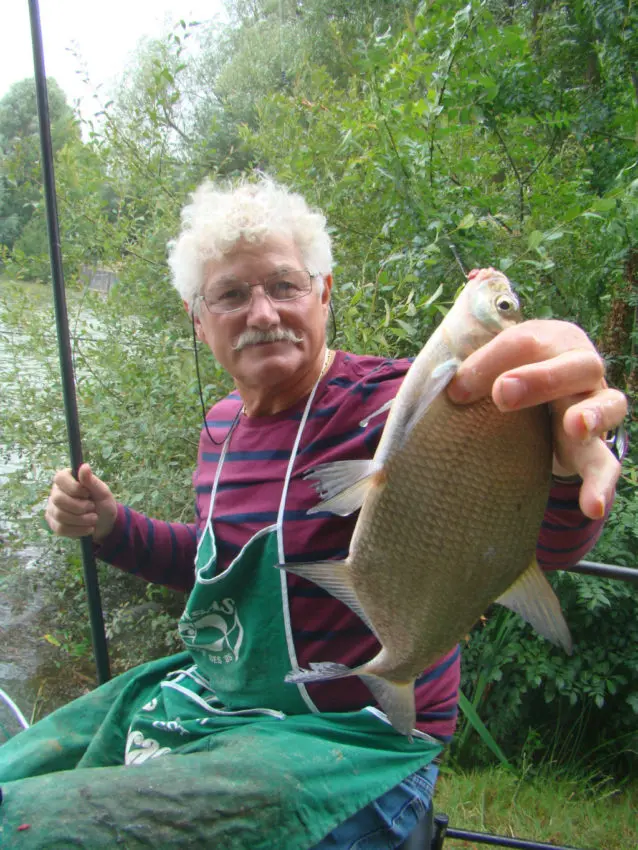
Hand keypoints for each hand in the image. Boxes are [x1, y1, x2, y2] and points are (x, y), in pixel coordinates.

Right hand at [45, 463, 116, 542]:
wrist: (104, 525)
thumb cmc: (103, 504)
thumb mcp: (102, 492)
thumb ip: (92, 481)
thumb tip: (84, 466)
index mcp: (67, 479)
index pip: (60, 478)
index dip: (74, 488)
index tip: (87, 494)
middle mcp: (56, 492)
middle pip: (58, 499)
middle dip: (79, 507)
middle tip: (92, 508)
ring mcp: (53, 509)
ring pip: (59, 515)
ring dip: (81, 520)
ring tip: (93, 518)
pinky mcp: (54, 524)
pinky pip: (60, 528)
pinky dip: (78, 530)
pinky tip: (88, 528)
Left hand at [447, 291, 626, 519]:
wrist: (539, 401)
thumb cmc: (505, 376)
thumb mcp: (487, 370)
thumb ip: (471, 376)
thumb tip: (454, 393)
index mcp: (550, 340)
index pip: (523, 343)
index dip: (488, 363)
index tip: (458, 390)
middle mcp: (580, 367)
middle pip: (576, 365)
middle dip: (541, 378)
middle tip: (503, 395)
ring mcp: (595, 405)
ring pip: (609, 405)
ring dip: (593, 415)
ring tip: (576, 427)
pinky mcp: (595, 447)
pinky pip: (606, 464)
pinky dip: (602, 484)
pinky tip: (592, 505)